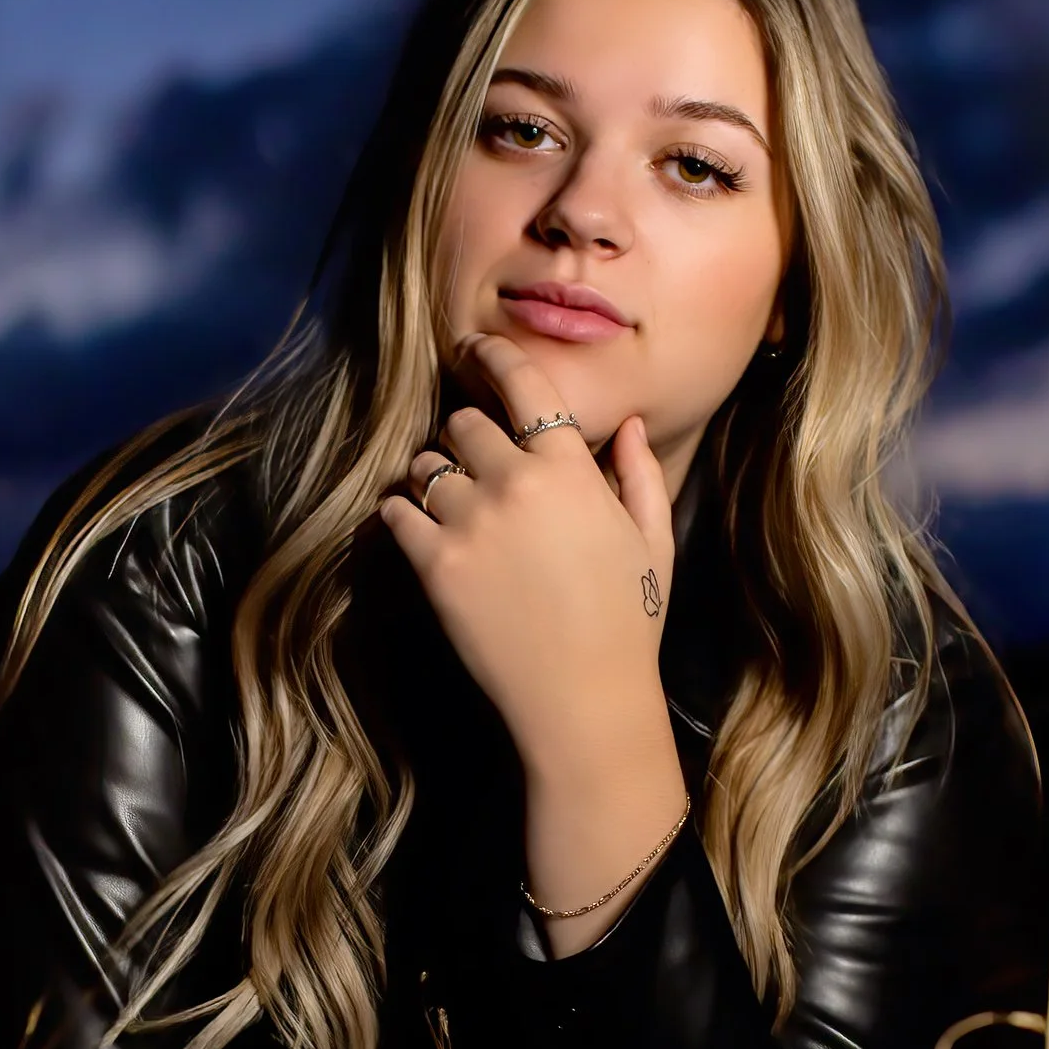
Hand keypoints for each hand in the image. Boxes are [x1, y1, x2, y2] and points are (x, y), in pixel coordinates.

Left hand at [378, 334, 675, 787]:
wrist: (583, 700)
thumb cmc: (627, 623)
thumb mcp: (652, 543)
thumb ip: (639, 475)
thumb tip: (626, 424)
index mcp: (571, 470)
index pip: (524, 386)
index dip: (492, 357)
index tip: (472, 347)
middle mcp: (516, 483)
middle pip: (463, 424)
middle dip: (465, 437)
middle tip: (472, 465)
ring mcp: (470, 523)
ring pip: (425, 465)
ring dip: (432, 475)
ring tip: (447, 504)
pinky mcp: (434, 564)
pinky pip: (396, 512)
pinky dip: (401, 513)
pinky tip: (416, 528)